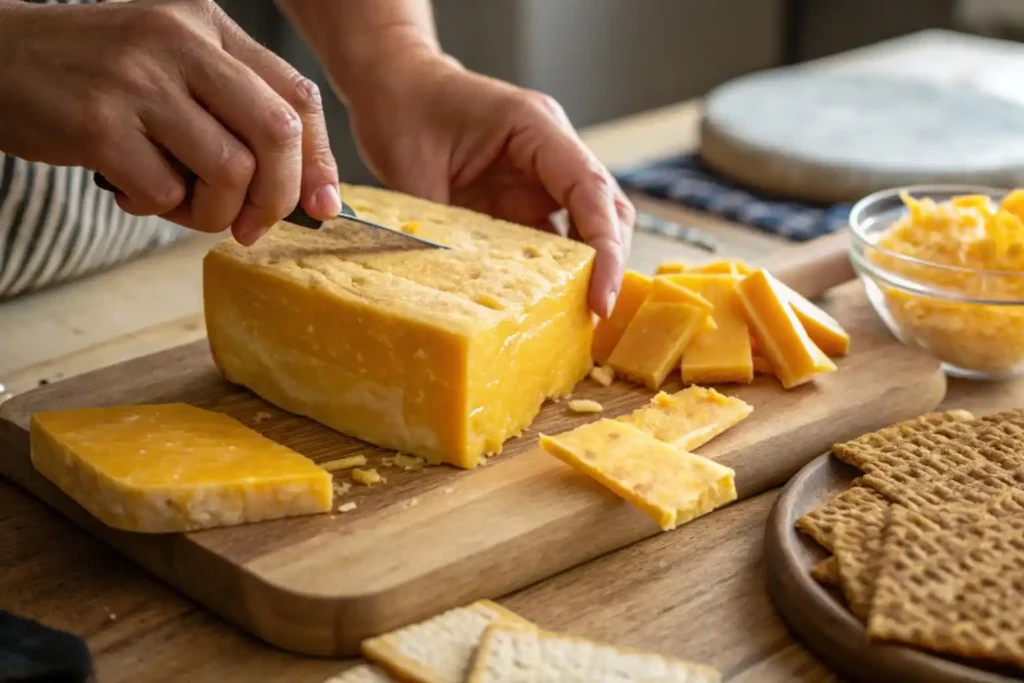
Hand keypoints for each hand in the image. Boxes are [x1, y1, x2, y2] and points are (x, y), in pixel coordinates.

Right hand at [0, 0, 339, 244]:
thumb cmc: (97, 77)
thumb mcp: (172, 68)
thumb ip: (233, 113)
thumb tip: (306, 193)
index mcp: (207, 25)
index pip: (297, 97)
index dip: (320, 162)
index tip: (324, 207)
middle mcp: (179, 42)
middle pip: (276, 134)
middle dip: (278, 198)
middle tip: (253, 226)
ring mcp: (138, 80)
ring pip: (229, 172)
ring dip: (214, 212)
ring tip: (179, 202)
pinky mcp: (99, 123)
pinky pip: (164, 193)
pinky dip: (155, 208)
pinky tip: (128, 188)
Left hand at [343, 53, 634, 316]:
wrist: (395, 83)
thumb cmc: (405, 106)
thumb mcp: (414, 169)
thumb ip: (441, 229)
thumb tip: (452, 289)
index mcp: (535, 127)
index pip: (589, 188)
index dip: (603, 246)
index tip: (599, 296)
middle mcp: (550, 151)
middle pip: (605, 210)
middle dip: (608, 264)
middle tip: (595, 317)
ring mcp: (540, 177)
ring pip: (586, 228)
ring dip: (586, 271)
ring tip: (576, 320)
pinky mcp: (524, 199)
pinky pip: (552, 239)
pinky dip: (554, 271)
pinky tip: (545, 303)